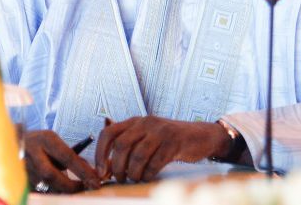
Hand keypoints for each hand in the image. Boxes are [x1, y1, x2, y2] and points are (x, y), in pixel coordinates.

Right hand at [24, 130, 100, 193]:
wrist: (11, 141)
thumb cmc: (39, 142)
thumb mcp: (54, 141)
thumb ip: (68, 155)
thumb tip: (87, 171)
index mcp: (47, 139)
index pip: (68, 156)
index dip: (83, 171)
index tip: (95, 180)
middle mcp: (33, 152)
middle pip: (52, 174)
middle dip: (70, 186)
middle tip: (84, 188)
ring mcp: (23, 166)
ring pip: (44, 185)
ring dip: (60, 189)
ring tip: (71, 187)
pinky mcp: (18, 177)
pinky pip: (38, 189)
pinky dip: (50, 190)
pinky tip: (57, 188)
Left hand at [94, 116, 230, 182]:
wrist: (200, 136)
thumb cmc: (168, 141)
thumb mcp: (147, 136)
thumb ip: (128, 144)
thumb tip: (104, 165)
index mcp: (136, 121)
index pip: (108, 133)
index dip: (100, 153)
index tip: (100, 171)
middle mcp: (146, 123)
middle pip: (121, 145)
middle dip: (116, 167)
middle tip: (119, 178)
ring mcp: (161, 132)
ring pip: (137, 156)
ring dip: (133, 173)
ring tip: (135, 178)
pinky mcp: (174, 143)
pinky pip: (155, 163)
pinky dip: (148, 174)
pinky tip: (148, 176)